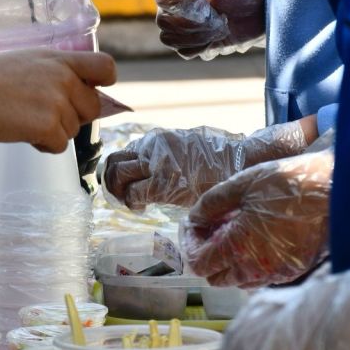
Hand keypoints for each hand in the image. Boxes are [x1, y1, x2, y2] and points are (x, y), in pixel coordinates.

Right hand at [0, 49, 116, 152]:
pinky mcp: (49, 125)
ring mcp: (58, 101)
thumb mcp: (26, 62)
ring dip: (53, 131)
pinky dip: (43, 145)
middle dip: (73, 116)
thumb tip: (74, 94)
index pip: (105, 66)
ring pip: (73, 129)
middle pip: (93, 107)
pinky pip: (59, 146)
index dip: (103, 82)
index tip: (91, 90)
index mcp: (59, 59)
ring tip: (25, 120)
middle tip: (46, 114)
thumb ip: (54, 73)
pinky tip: (24, 132)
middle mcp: (64, 77)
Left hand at [103, 121, 310, 210]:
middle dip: (111, 182)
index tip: (127, 184)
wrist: (238, 161)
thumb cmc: (219, 160)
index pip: (125, 152)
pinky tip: (141, 209)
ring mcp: (156, 164)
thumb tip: (156, 170)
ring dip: (118, 192)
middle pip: (113, 161)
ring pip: (117, 175)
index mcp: (157, 140)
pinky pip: (134, 194)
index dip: (119, 170)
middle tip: (121, 196)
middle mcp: (152, 148)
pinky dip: (131, 203)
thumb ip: (167, 156)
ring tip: (130, 203)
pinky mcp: (163, 183)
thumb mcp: (187, 148)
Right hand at [155, 0, 265, 60]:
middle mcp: (177, 5)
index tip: (204, 2)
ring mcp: (183, 25)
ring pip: (170, 39)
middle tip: (218, 15)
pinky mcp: (193, 43)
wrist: (263, 10)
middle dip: (194, 23)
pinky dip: (202, 47)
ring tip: (220, 26)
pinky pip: (184, 52)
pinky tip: (218, 37)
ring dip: (198, 36)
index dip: (178, 5)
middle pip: (164, 22)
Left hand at [180, 146, 332, 285]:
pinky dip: (250, 262)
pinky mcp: (293, 271)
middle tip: (212, 226)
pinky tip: (256, 236)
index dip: (189, 244)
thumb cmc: (288, 183)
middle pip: (216, 277)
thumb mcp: (241, 184)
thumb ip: (210, 204)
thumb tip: (194, 218)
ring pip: (239, 279)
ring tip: (235, 228)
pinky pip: (261, 275)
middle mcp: (256, 269)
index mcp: (239, 248)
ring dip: (229, 259)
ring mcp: (276, 273)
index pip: (199, 264)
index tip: (193, 225)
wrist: (336, 189)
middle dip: (207, 253)